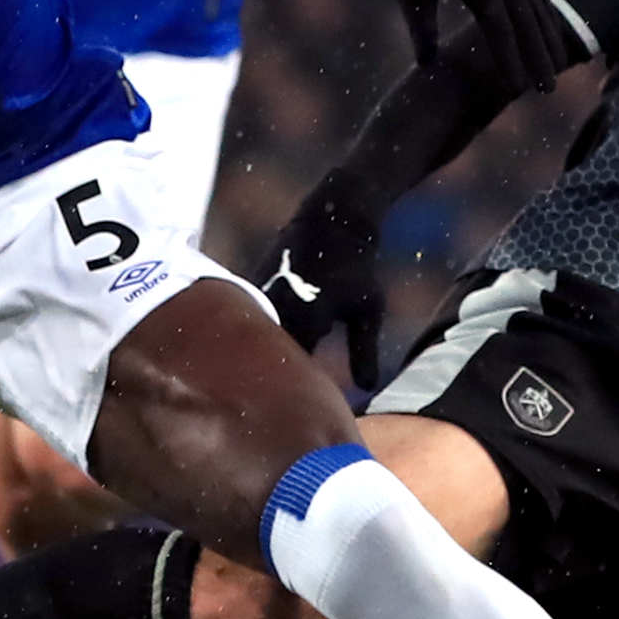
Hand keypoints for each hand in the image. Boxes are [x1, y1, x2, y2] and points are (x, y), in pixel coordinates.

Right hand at [261, 175, 388, 388]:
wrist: (333, 221)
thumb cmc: (357, 269)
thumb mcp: (368, 310)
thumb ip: (364, 351)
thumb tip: (368, 388)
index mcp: (312, 316)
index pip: (299, 365)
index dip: (302, 384)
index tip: (308, 397)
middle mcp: (282, 306)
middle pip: (272, 353)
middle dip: (279, 370)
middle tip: (285, 387)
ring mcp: (264, 293)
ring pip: (257, 334)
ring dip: (264, 349)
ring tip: (268, 367)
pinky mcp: (254, 283)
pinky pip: (250, 316)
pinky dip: (255, 329)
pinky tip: (257, 343)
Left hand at [365, 0, 558, 92]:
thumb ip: (422, 30)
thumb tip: (427, 67)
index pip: (501, 33)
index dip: (512, 63)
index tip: (520, 90)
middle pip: (527, 23)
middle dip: (539, 58)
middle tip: (548, 90)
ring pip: (538, 5)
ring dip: (548, 36)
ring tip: (557, 65)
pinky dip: (545, 10)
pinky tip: (550, 28)